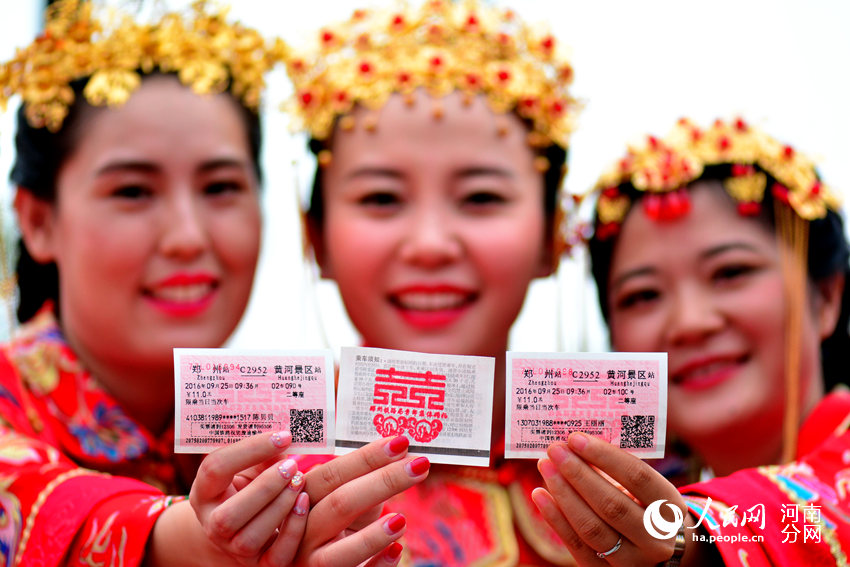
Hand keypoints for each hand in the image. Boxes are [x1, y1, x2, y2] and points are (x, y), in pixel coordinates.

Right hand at [189, 430, 308, 565]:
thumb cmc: (249, 484)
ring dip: (280, 506)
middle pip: (229, 516)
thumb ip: (263, 452)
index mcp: (204, 492)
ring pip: (250, 538)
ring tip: (300, 481)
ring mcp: (233, 548)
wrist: (245, 523)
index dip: (250, 449)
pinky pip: (275, 557)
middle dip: (265, 487)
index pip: (215, 469)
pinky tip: (304, 503)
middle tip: (292, 465)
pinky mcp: (259, 563)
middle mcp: (212, 525)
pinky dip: (293, 530)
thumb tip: (287, 434)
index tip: (283, 436)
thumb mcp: (249, 465)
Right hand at [295, 436, 430, 566]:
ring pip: (337, 554)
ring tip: (402, 519)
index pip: (331, 474)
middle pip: (339, 505)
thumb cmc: (333, 525)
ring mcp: (311, 564)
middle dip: (382, 482)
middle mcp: (301, 533)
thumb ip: (358, 480)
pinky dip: (376, 565)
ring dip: (371, 537)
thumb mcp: (339, 501)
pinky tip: (398, 550)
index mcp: (301, 501)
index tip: (400, 442)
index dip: (366, 458)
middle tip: (420, 464)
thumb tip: (399, 450)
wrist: (314, 563)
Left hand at [532, 432, 689, 565]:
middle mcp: (656, 538)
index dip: (605, 456)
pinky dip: (555, 519)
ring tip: (545, 467)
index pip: (637, 477)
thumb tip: (575, 444)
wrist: (660, 551)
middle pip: (611, 504)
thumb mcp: (645, 488)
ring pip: (592, 527)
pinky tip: (540, 494)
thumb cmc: (646, 506)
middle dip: (578, 474)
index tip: (576, 438)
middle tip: (555, 450)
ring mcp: (633, 561)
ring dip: (563, 494)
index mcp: (670, 508)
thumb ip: (617, 469)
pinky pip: (577, 546)